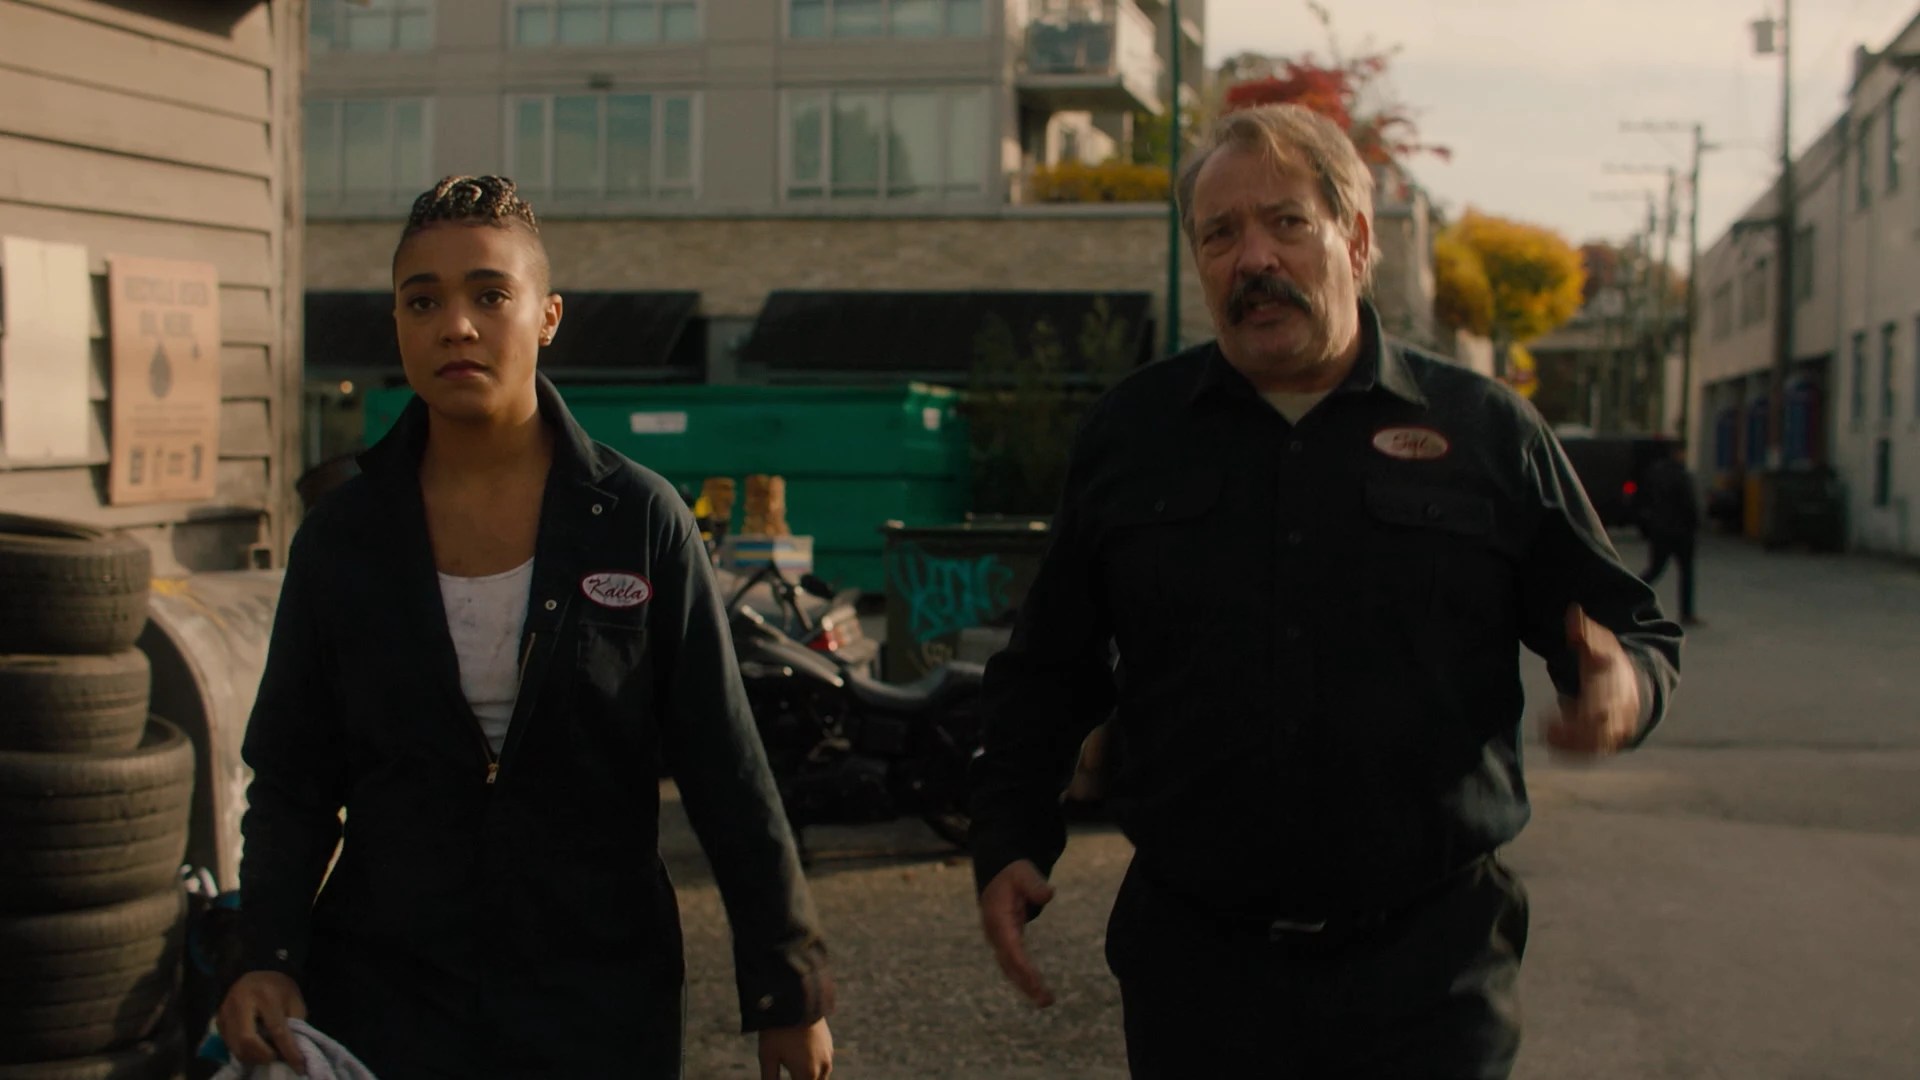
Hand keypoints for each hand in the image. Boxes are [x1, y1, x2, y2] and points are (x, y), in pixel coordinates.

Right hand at [217, 970, 307, 1072]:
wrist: (257, 970)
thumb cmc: (279, 987)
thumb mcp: (294, 1001)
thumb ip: (295, 1024)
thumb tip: (293, 1052)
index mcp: (265, 995)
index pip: (277, 1029)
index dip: (288, 1050)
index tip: (299, 1065)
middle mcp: (241, 1002)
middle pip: (247, 1040)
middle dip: (264, 1055)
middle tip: (276, 1057)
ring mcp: (226, 1012)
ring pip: (236, 1046)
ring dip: (253, 1057)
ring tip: (267, 1054)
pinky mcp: (219, 1020)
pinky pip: (229, 1044)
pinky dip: (244, 1052)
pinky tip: (255, 1049)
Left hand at [757, 1018, 831, 1078]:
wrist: (796, 999)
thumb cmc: (778, 1030)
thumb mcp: (768, 1058)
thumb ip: (769, 1079)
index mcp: (807, 1075)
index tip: (784, 1073)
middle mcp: (822, 1068)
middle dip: (800, 1079)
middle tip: (788, 1070)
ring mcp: (828, 1055)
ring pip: (820, 1077)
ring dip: (808, 1077)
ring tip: (793, 1067)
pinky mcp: (829, 1044)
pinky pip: (823, 1063)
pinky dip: (813, 1066)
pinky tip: (800, 1058)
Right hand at [979, 860, 1055, 1007]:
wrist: (997, 874)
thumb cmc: (1013, 874)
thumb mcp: (1024, 873)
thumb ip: (1035, 884)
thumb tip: (1049, 895)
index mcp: (998, 920)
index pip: (1011, 948)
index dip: (1023, 966)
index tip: (1036, 981)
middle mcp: (995, 935)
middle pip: (1010, 965)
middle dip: (1027, 984)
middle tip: (1046, 1001)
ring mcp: (998, 940)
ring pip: (1010, 969)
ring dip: (1026, 986)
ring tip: (1046, 1001)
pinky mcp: (1005, 943)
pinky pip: (1013, 965)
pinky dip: (1024, 979)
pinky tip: (1037, 990)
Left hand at [1543, 603, 1642, 755]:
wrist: (1633, 684)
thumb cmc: (1610, 663)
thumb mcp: (1602, 642)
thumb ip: (1585, 631)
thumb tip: (1573, 610)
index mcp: (1617, 688)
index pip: (1607, 702)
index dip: (1589, 708)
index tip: (1566, 705)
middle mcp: (1620, 712)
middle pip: (1604, 730)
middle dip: (1578, 734)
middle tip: (1548, 729)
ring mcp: (1615, 729)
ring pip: (1597, 746)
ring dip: (1572, 745)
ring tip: (1546, 734)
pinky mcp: (1606, 741)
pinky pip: (1591, 753)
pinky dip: (1572, 751)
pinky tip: (1551, 739)